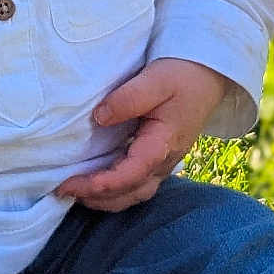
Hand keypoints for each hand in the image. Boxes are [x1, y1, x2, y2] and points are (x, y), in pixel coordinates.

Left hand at [55, 59, 230, 211]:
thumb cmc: (183, 75)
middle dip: (98, 198)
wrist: (208, 75)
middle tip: (64, 190)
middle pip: (131, 193)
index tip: (72, 184)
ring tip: (76, 191)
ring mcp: (164, 161)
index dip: (100, 184)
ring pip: (135, 192)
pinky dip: (116, 188)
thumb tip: (100, 118)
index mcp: (163, 144)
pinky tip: (98, 180)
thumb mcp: (156, 80)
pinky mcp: (159, 155)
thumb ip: (128, 99)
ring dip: (106, 198)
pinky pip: (137, 181)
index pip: (130, 175)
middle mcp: (165, 161)